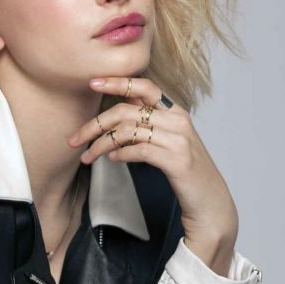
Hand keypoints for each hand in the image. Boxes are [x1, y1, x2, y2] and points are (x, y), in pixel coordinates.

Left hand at [67, 76, 237, 276]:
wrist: (210, 202)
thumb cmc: (184, 169)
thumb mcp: (167, 138)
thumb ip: (146, 121)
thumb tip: (115, 110)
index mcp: (175, 110)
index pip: (143, 85)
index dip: (116, 82)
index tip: (92, 82)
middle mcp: (178, 120)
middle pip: (126, 111)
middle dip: (94, 124)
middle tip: (74, 139)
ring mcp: (179, 139)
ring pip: (127, 131)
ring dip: (100, 145)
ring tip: (88, 157)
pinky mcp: (177, 160)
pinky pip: (139, 150)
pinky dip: (120, 154)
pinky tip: (112, 160)